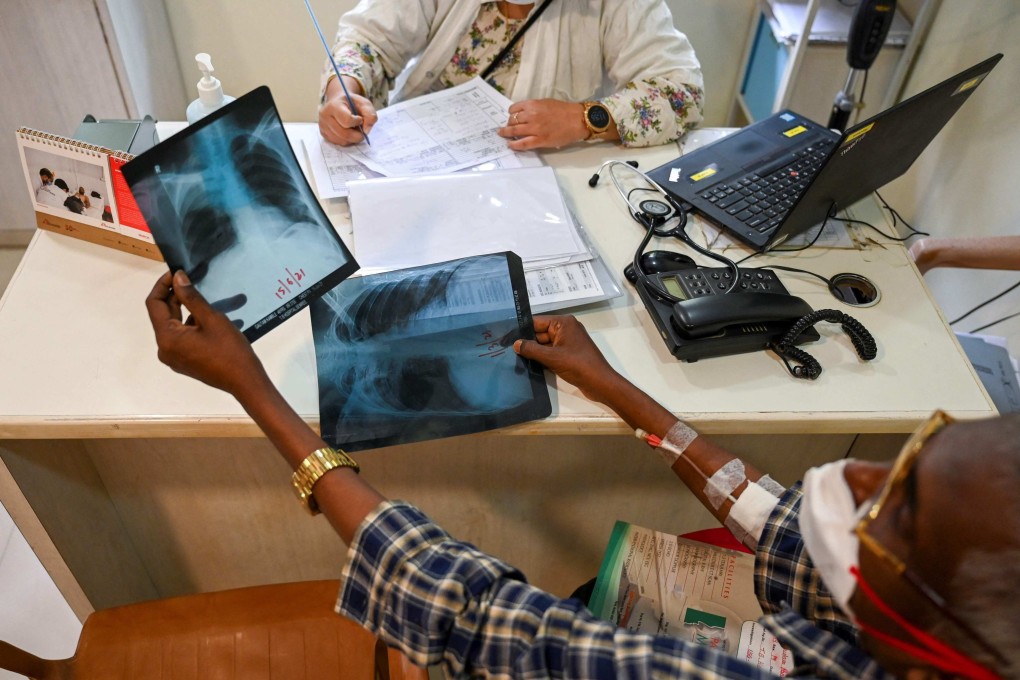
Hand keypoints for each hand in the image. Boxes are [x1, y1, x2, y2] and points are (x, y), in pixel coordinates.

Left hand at [145, 270, 267, 396]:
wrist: (245, 382)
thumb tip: (177, 277)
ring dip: (186, 310)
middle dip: (176, 296)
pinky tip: (207, 316)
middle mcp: (165, 349)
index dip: (163, 284)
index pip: (154, 304)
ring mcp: (174, 358)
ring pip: (174, 326)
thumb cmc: (230, 350)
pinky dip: (191, 324)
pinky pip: (182, 337)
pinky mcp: (185, 362)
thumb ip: (191, 297)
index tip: (177, 272)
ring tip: (204, 296)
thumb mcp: (212, 319)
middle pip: (163, 315)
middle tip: (192, 280)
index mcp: (167, 338)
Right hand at [319, 76, 377, 145]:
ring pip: (341, 140)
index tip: (360, 119)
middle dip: (357, 135)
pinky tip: (347, 133)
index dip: (357, 122)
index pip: (347, 120)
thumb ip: (370, 114)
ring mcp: (322, 125)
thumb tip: (366, 131)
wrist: (338, 102)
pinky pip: (338, 143)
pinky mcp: (323, 133)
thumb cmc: (352, 103)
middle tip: (362, 131)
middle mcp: (325, 116)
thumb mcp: (364, 104)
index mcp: (334, 105)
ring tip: (354, 130)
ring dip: (352, 139)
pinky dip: (346, 141)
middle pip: (344, 134)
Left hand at [497, 99, 589, 150]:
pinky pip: (522, 143)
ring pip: (514, 131)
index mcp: (533, 104)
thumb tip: (526, 114)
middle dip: (508, 124)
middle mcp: (531, 115)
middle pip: (512, 120)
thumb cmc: (564, 110)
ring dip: (506, 133)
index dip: (511, 114)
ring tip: (502, 135)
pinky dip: (514, 144)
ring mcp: (534, 129)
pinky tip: (510, 145)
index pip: (514, 109)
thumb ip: (535, 108)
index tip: (511, 117)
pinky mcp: (539, 140)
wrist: (577, 120)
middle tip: (506, 128)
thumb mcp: (546, 103)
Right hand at [514, 315, 618, 401]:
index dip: (522, 329)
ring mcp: (568, 342)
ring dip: (534, 352)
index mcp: (563, 323)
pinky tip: (528, 365)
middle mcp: (566, 329)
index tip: (505, 336)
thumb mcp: (552, 357)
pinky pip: (551, 353)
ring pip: (545, 345)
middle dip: (527, 342)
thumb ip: (532, 349)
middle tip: (506, 350)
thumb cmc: (577, 365)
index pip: (537, 322)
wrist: (600, 383)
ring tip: (514, 358)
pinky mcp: (569, 354)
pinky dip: (542, 358)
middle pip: (540, 333)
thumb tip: (515, 344)